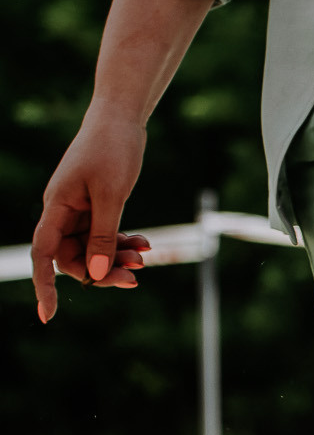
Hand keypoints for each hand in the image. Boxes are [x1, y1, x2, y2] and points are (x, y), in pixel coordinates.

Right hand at [31, 115, 155, 322]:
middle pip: (74, 257)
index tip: (49, 315)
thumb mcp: (111, 195)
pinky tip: (144, 243)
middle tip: (138, 277)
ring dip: (118, 256)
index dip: (45, 286)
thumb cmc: (113, 150)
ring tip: (147, 255)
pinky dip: (123, 241)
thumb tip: (93, 274)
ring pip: (93, 248)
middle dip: (103, 270)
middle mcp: (63, 211)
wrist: (121, 118)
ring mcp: (79, 209)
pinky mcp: (96, 205)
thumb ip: (102, 235)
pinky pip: (104, 234)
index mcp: (57, 207)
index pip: (45, 255)